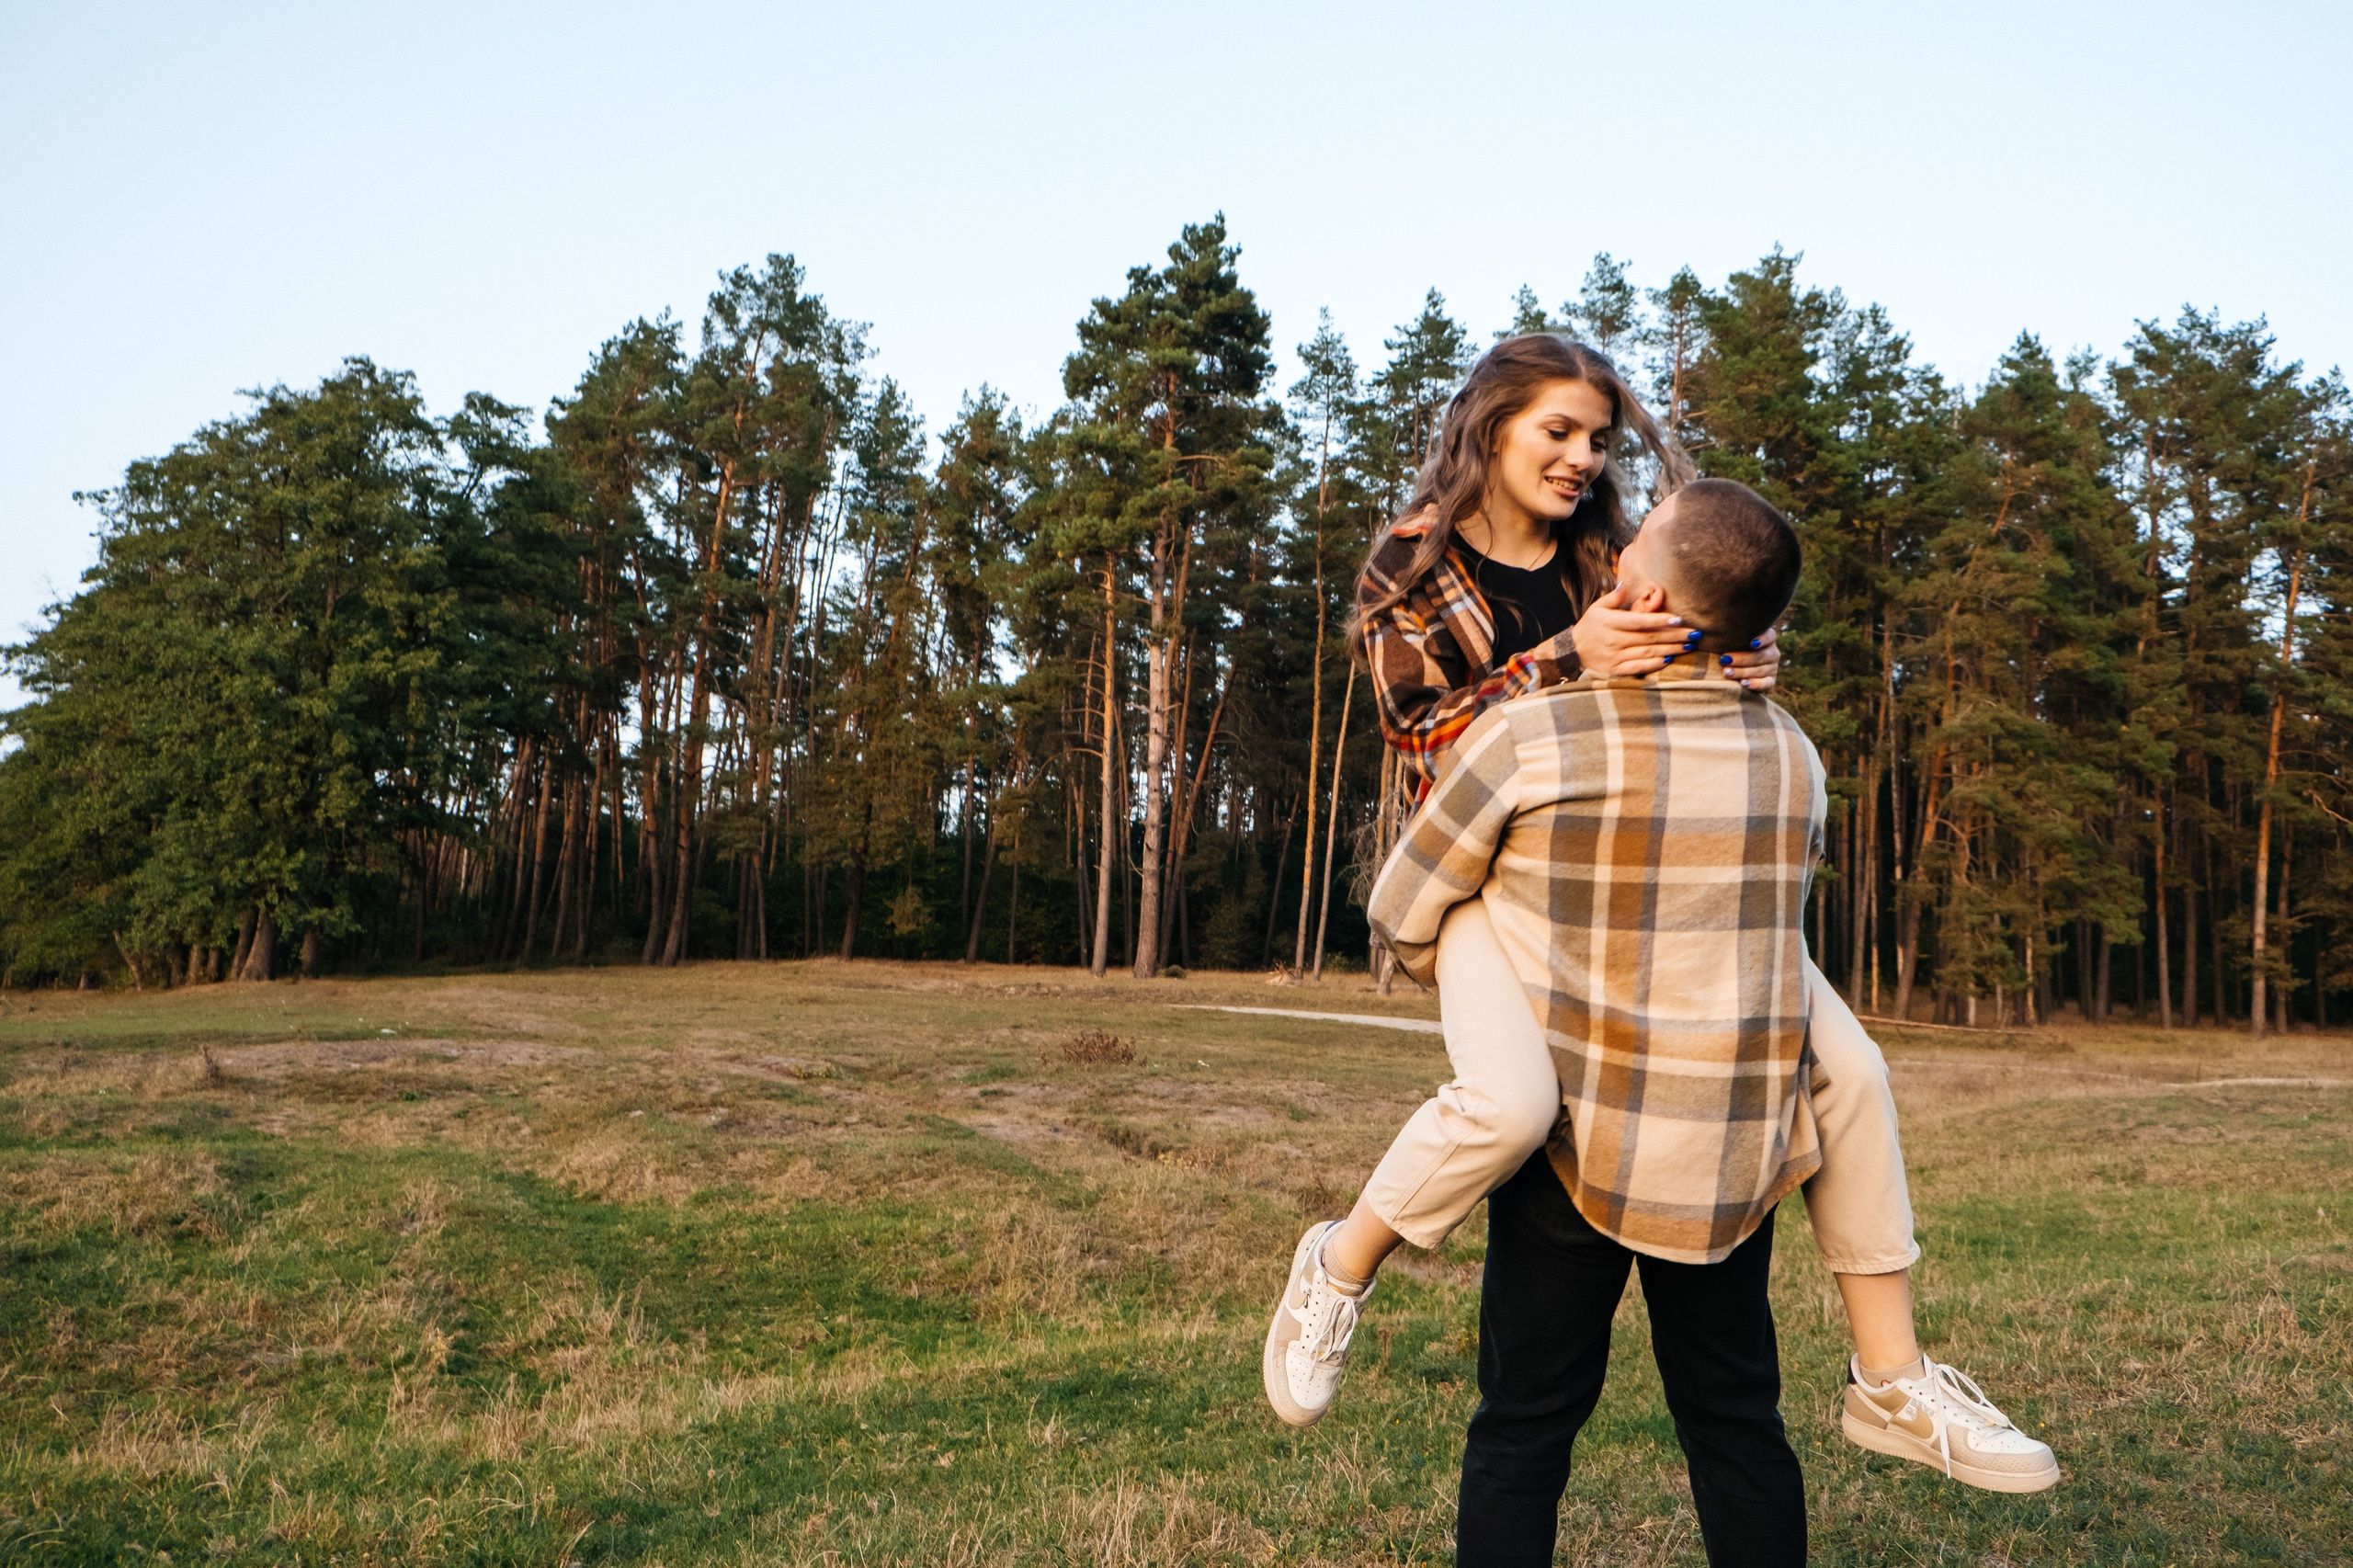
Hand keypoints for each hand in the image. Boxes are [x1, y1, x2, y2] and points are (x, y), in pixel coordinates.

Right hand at [1567, 582, 1702, 675]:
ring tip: (1688, 646)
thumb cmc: (1590, 626)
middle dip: (1674, 636)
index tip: (1679, 619)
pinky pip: (1638, 668)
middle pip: (1649, 638)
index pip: (1639, 621)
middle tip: (1694, 634)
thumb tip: (1626, 584)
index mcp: (1610, 622)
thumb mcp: (1597, 608)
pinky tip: (1669, 660)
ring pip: (1647, 653)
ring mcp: (1615, 656)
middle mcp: (1613, 640)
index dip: (1660, 620)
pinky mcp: (1616, 669)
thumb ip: (1613, 598)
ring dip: (1670, 650)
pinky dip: (1654, 665)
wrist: (1572, 650)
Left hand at [1716, 627, 1780, 690]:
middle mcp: (1772, 653)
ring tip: (1726, 672)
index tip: (1751, 643)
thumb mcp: (1729, 640)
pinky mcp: (1770, 681)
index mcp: (1766, 639)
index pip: (1770, 636)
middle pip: (1761, 655)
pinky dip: (1754, 684)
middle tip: (1724, 660)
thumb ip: (1726, 634)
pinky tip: (1743, 683)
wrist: (1735, 671)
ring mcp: (1772, 668)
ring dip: (1742, 671)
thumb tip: (1701, 631)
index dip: (1763, 639)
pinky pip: (1766, 683)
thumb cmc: (1729, 648)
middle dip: (1741, 658)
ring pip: (1759, 670)